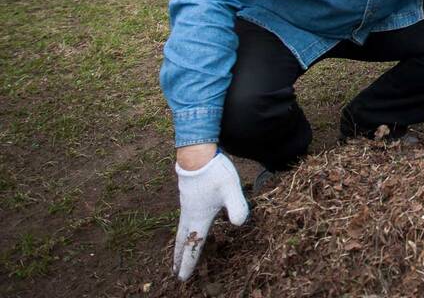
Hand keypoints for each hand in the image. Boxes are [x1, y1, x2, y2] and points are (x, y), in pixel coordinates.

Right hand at [173, 153, 248, 280]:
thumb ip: (236, 206)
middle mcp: (190, 213)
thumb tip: (240, 223)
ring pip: (182, 228)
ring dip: (180, 242)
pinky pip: (184, 218)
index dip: (188, 262)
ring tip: (179, 251)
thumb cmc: (214, 172)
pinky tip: (188, 225)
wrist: (197, 153)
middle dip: (179, 256)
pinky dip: (183, 228)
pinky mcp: (188, 195)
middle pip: (182, 240)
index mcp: (199, 217)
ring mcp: (187, 204)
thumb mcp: (230, 189)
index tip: (182, 277)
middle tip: (175, 271)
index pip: (193, 245)